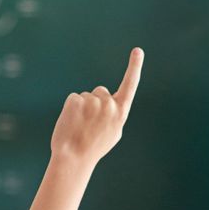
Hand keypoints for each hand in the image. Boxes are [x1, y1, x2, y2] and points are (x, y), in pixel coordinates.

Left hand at [48, 48, 142, 167]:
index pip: (129, 86)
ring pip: (86, 96)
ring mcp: (92, 102)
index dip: (134, 67)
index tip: (138, 50)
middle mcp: (109, 105)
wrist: (74, 158)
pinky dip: (71, 109)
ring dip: (82, 108)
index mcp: (121, 113)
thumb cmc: (93, 148)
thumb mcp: (112, 133)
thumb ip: (115, 115)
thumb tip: (111, 101)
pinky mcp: (76, 100)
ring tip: (80, 127)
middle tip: (89, 125)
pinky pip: (74, 99)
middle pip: (101, 92)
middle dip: (95, 103)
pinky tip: (71, 123)